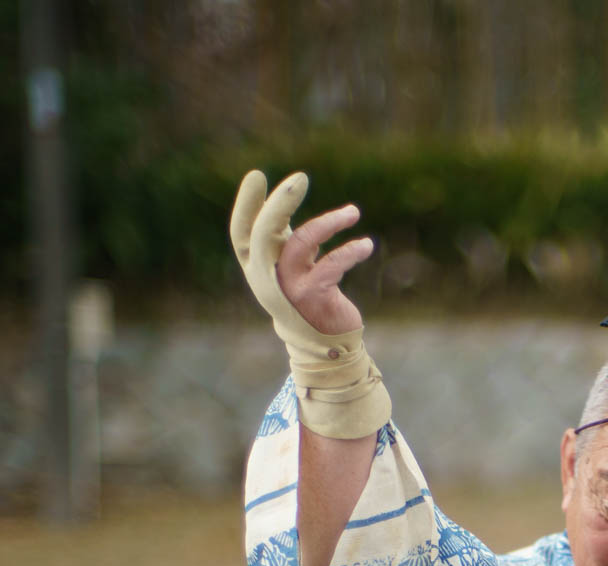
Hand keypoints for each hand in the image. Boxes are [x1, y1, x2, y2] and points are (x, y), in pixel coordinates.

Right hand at [227, 170, 389, 441]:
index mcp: (257, 267)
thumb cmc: (306, 299)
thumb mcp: (290, 267)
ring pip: (300, 244)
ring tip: (353, 212)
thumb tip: (285, 199)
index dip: (245, 204)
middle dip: (280, 203)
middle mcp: (266, 277)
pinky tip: (367, 245)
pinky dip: (351, 251)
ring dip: (328, 223)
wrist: (323, 347)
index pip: (241, 232)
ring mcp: (288, 288)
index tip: (257, 175)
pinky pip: (332, 265)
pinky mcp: (314, 297)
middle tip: (300, 177)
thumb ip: (283, 238)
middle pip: (264, 233)